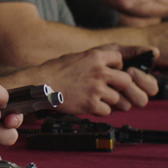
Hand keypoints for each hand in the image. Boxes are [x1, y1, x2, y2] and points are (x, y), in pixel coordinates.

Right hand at [21, 46, 157, 115]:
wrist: (41, 85)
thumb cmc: (56, 71)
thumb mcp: (77, 57)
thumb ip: (95, 60)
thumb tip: (110, 66)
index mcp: (95, 56)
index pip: (120, 59)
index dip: (117, 66)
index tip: (111, 72)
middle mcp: (99, 71)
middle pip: (126, 81)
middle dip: (121, 87)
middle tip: (111, 89)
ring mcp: (96, 89)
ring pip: (118, 99)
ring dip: (109, 101)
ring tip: (95, 98)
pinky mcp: (91, 104)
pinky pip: (107, 111)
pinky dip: (100, 110)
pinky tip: (89, 105)